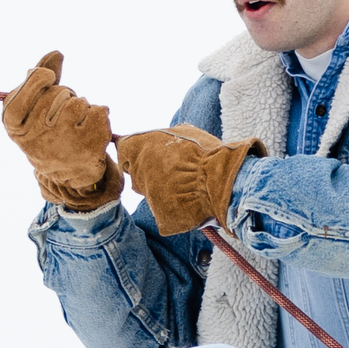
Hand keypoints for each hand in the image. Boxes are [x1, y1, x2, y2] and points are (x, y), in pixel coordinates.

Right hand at [1, 53, 121, 210]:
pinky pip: (99, 111)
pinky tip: (91, 128)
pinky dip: (100, 114)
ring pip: (79, 102)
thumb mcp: (32, 107)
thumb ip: (40, 78)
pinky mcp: (88, 149)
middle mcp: (35, 137)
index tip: (49, 77)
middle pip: (58, 93)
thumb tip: (56, 54)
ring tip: (76, 122)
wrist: (66, 171)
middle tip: (61, 112)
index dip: (39, 79)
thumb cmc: (46, 132)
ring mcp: (62, 144)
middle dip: (64, 95)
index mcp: (14, 124)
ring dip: (81, 105)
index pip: (27, 89)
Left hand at [115, 124, 263, 236]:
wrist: (224, 179)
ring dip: (162, 189)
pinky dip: (173, 206)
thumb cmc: (207, 153)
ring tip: (185, 183)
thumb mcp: (184, 132)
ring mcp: (148, 195)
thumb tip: (153, 137)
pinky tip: (190, 199)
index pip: (124, 149)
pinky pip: (163, 211)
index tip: (147, 153)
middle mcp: (139, 171)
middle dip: (149, 171)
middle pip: (135, 173)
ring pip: (149, 193)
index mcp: (140, 146)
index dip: (135, 151)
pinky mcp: (160, 215)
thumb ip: (162, 137)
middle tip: (174, 170)